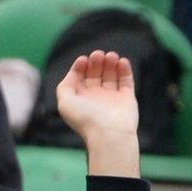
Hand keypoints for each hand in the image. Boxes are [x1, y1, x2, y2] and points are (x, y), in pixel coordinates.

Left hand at [56, 50, 139, 176]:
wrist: (108, 134)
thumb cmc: (85, 120)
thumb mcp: (65, 103)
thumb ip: (64, 86)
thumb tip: (75, 71)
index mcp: (80, 100)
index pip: (80, 77)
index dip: (80, 66)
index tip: (83, 60)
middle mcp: (95, 98)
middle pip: (95, 73)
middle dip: (96, 62)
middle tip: (98, 56)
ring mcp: (111, 98)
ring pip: (111, 74)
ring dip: (110, 62)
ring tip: (110, 57)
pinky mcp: (126, 98)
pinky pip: (126, 80)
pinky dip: (124, 68)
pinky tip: (121, 61)